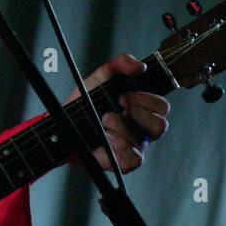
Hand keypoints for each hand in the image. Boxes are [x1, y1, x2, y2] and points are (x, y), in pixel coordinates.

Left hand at [64, 52, 169, 173]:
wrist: (63, 123)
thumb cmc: (85, 103)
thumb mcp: (101, 77)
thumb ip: (120, 63)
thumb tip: (139, 65)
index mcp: (142, 110)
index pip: (162, 107)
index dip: (146, 99)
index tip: (123, 95)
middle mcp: (142, 129)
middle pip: (160, 125)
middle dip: (137, 113)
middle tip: (116, 106)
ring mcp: (134, 146)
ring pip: (144, 140)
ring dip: (121, 126)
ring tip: (104, 120)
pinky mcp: (123, 162)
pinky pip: (134, 159)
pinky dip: (120, 145)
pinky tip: (106, 137)